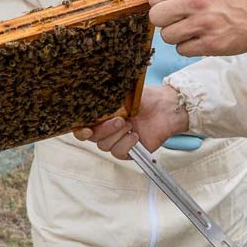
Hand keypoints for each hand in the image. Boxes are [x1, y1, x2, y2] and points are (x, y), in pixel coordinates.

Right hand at [74, 85, 188, 159]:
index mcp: (102, 115)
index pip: (82, 126)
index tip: (86, 129)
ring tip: (130, 124)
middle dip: (104, 130)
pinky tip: (135, 135)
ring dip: (117, 135)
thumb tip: (93, 96)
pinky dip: (126, 144)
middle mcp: (107, 129)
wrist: (166, 107)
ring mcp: (117, 140)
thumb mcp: (123, 94)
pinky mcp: (129, 151)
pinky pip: (119, 153)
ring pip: (105, 146)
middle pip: (93, 138)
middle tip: (119, 119)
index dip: (80, 130)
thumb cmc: (146, 98)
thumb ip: (106, 98)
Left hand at [146, 0, 246, 56]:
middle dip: (165, 18)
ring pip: (167, 36)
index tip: (171, 3)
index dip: (161, 1)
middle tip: (180, 16)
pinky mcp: (211, 44)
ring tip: (194, 26)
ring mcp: (204, 24)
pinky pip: (182, 50)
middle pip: (156, 17)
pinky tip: (202, 36)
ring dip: (177, 34)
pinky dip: (189, 46)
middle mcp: (197, 0)